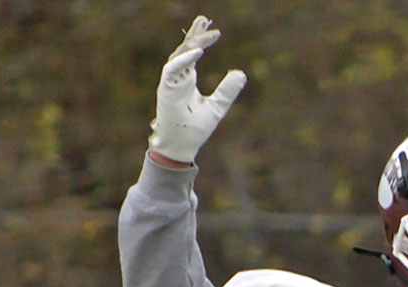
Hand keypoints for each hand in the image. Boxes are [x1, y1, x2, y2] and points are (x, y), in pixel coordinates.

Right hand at [148, 15, 246, 163]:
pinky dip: (184, 61)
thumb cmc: (195, 128)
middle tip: (204, 20)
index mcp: (187, 79)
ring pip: (179, 56)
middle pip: (184, 49)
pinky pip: (172, 70)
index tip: (215, 31)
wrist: (182, 146)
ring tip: (205, 36)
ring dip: (192, 44)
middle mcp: (177, 78)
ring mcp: (171, 82)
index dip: (202, 41)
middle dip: (194, 34)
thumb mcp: (218, 106)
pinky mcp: (166, 90)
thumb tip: (241, 73)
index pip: (193, 53)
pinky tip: (198, 53)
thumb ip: (227, 90)